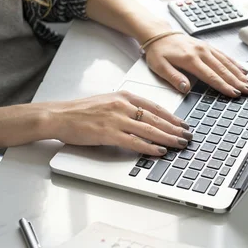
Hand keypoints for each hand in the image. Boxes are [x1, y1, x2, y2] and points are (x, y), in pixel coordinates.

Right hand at [46, 91, 192, 155]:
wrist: (59, 116)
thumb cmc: (82, 111)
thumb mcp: (109, 102)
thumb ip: (128, 108)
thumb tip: (147, 120)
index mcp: (124, 96)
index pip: (155, 107)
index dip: (172, 117)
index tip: (183, 124)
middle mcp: (123, 106)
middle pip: (157, 119)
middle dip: (176, 129)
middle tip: (188, 136)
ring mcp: (117, 119)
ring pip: (150, 130)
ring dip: (168, 138)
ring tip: (180, 144)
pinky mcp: (109, 133)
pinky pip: (135, 142)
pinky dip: (150, 147)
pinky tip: (160, 151)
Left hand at [145, 34, 247, 97]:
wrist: (158, 34)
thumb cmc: (158, 52)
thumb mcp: (160, 67)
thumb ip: (173, 78)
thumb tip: (186, 88)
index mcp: (190, 59)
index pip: (211, 76)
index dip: (224, 86)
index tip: (234, 93)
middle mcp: (201, 52)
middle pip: (223, 70)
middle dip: (237, 82)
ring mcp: (206, 48)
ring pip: (226, 62)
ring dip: (239, 74)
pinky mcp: (207, 46)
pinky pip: (224, 56)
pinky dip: (235, 64)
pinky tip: (243, 71)